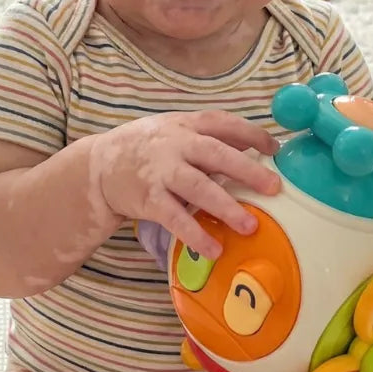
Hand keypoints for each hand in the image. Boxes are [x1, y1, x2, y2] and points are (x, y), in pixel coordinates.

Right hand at [94, 111, 280, 259]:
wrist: (99, 166)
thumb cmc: (147, 147)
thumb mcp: (175, 130)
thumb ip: (209, 136)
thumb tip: (254, 145)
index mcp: (185, 124)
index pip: (223, 122)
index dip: (251, 133)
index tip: (274, 148)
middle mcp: (174, 144)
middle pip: (216, 154)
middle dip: (247, 170)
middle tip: (274, 187)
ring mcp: (160, 172)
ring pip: (198, 187)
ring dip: (226, 207)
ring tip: (250, 226)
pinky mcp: (148, 199)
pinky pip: (175, 218)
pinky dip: (195, 234)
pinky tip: (214, 248)